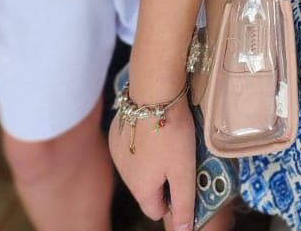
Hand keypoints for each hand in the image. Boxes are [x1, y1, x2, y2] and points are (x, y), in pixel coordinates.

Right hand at [109, 86, 196, 226]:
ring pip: (138, 167)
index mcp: (140, 188)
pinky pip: (130, 146)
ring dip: (151, 160)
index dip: (173, 199)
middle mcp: (124, 174)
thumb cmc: (171, 132)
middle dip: (162, 178)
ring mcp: (117, 152)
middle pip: (146, 188)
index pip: (156, 210)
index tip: (184, 180)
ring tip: (168, 139)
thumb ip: (184, 204)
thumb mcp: (184, 171)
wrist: (153, 90)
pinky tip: (153, 127)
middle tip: (180, 157)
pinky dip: (141, 142)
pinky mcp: (116, 131)